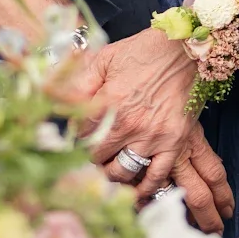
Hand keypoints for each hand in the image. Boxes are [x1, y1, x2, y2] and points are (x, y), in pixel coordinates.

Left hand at [54, 27, 233, 232]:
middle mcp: (128, 125)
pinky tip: (136, 190)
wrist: (186, 48)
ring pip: (122, 173)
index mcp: (108, 103)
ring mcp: (152, 137)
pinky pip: (156, 177)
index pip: (79, 137)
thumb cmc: (144, 51)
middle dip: (92, 158)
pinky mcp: (174, 143)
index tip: (79, 137)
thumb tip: (52, 99)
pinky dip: (144, 188)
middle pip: (97, 159)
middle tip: (94, 155)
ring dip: (112, 174)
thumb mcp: (105, 59)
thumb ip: (78, 83)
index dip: (76, 139)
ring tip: (111, 168)